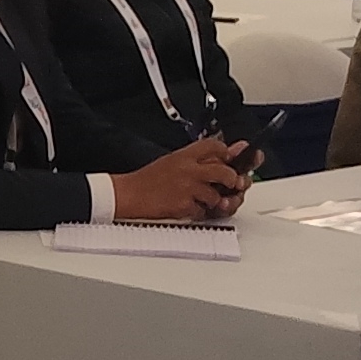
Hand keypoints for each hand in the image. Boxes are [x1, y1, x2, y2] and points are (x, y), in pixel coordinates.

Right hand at [113, 139, 253, 223]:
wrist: (129, 194)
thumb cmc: (148, 180)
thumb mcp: (172, 161)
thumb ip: (196, 159)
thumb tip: (224, 154)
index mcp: (184, 155)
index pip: (215, 146)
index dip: (226, 153)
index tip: (229, 159)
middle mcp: (188, 169)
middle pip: (224, 171)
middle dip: (231, 180)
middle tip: (230, 184)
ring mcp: (187, 187)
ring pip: (216, 195)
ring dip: (213, 201)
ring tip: (202, 199)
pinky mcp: (184, 205)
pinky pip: (203, 211)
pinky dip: (199, 213)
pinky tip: (189, 208)